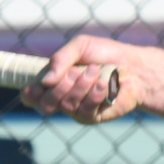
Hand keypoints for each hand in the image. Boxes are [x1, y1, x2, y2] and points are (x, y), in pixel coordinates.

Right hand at [21, 34, 146, 123]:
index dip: (31, 94)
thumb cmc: (105, 55)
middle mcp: (61, 98)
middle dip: (62, 85)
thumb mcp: (80, 47)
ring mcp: (75, 109)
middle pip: (45, 103)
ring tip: (97, 71)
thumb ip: (60, 59)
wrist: (133, 66)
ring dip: (82, 85)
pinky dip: (95, 94)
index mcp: (53, 81)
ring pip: (66, 105)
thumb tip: (46, 81)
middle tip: (77, 71)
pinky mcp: (91, 117)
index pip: (31, 96)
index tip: (38, 87)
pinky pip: (85, 110)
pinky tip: (105, 84)